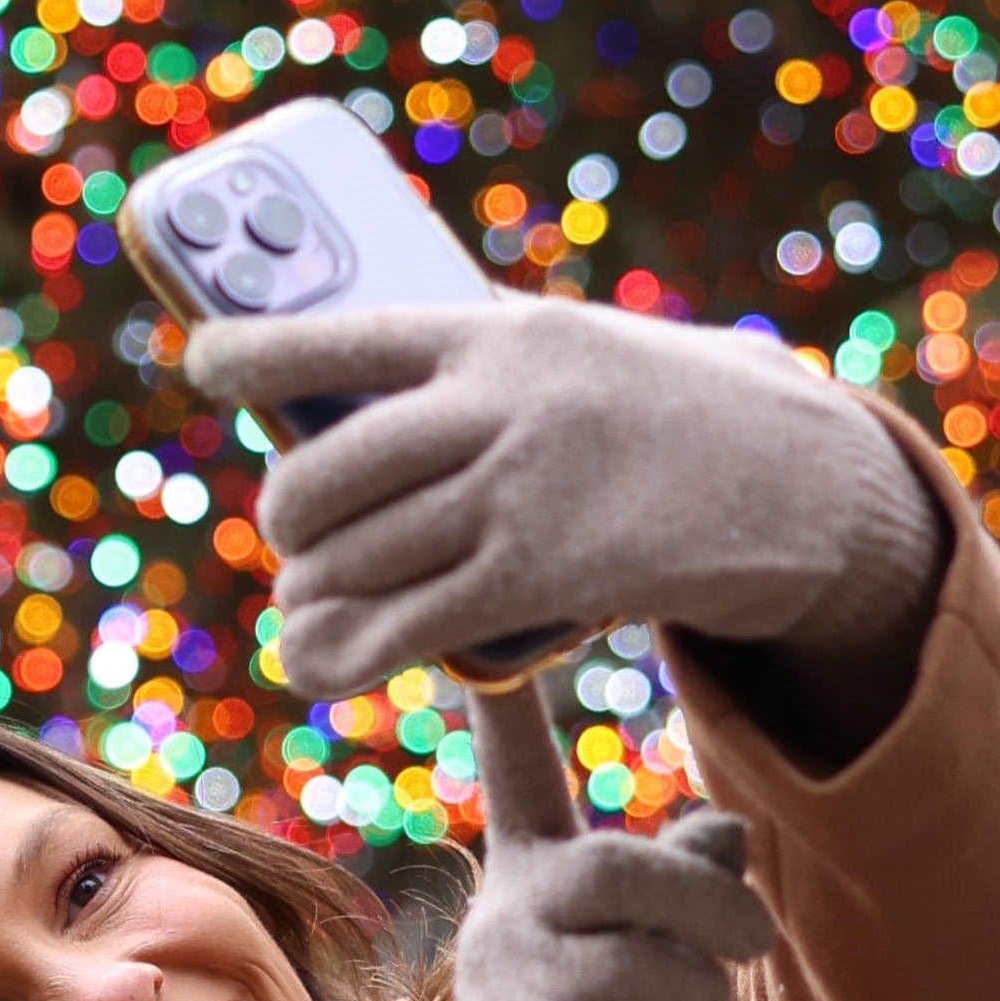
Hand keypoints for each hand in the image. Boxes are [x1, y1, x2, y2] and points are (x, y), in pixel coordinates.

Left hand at [186, 298, 945, 701]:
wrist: (798, 482)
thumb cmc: (670, 417)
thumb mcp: (575, 355)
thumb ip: (478, 374)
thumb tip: (350, 420)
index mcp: (495, 331)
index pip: (341, 334)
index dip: (254, 352)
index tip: (201, 364)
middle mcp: (494, 403)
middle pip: (323, 470)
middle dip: (288, 521)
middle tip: (295, 543)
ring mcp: (514, 491)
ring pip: (351, 558)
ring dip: (309, 601)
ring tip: (303, 618)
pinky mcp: (537, 577)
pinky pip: (402, 625)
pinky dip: (343, 655)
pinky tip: (316, 668)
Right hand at [435, 690, 775, 1000]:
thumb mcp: (651, 942)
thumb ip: (685, 878)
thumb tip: (728, 826)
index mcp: (531, 873)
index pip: (514, 781)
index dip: (501, 713)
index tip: (480, 637)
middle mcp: (501, 923)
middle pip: (614, 872)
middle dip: (709, 904)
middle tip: (761, 938)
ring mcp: (499, 1000)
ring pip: (639, 968)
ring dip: (704, 998)